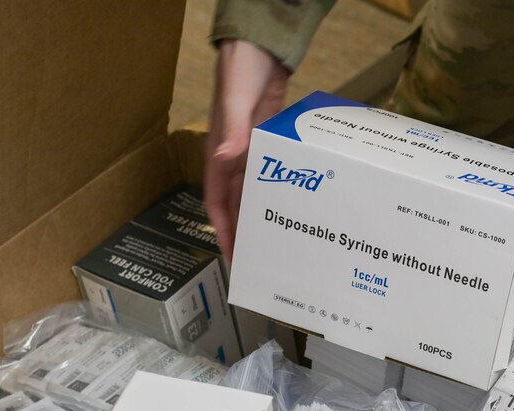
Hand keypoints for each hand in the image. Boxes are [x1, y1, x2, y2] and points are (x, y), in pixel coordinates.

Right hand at [205, 40, 289, 259]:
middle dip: (247, 231)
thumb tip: (227, 158)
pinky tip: (294, 205)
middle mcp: (234, 157)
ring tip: (280, 240)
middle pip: (239, 203)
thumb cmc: (241, 71)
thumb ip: (233, 131)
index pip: (218, 202)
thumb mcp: (237, 102)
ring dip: (266, 214)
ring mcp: (252, 150)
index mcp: (220, 154)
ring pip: (257, 192)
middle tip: (263, 259)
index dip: (224, 230)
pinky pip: (272, 175)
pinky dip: (281, 191)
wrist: (258, 48)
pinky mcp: (269, 143)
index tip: (233, 256)